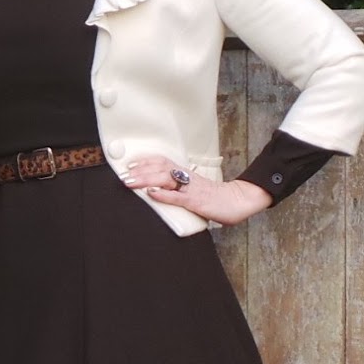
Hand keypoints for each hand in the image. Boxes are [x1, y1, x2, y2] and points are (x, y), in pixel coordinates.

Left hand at [122, 155, 272, 225]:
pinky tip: (152, 193)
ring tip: (130, 181)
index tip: (130, 163)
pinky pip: (179, 197)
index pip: (164, 162)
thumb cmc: (218, 198)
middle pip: (161, 168)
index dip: (146, 161)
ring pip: (166, 179)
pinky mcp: (197, 202)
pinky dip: (164, 195)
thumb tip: (164, 190)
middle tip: (123, 174)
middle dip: (140, 171)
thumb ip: (181, 188)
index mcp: (187, 174)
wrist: (240, 201)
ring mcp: (192, 189)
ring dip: (146, 180)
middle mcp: (188, 178)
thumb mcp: (196, 189)